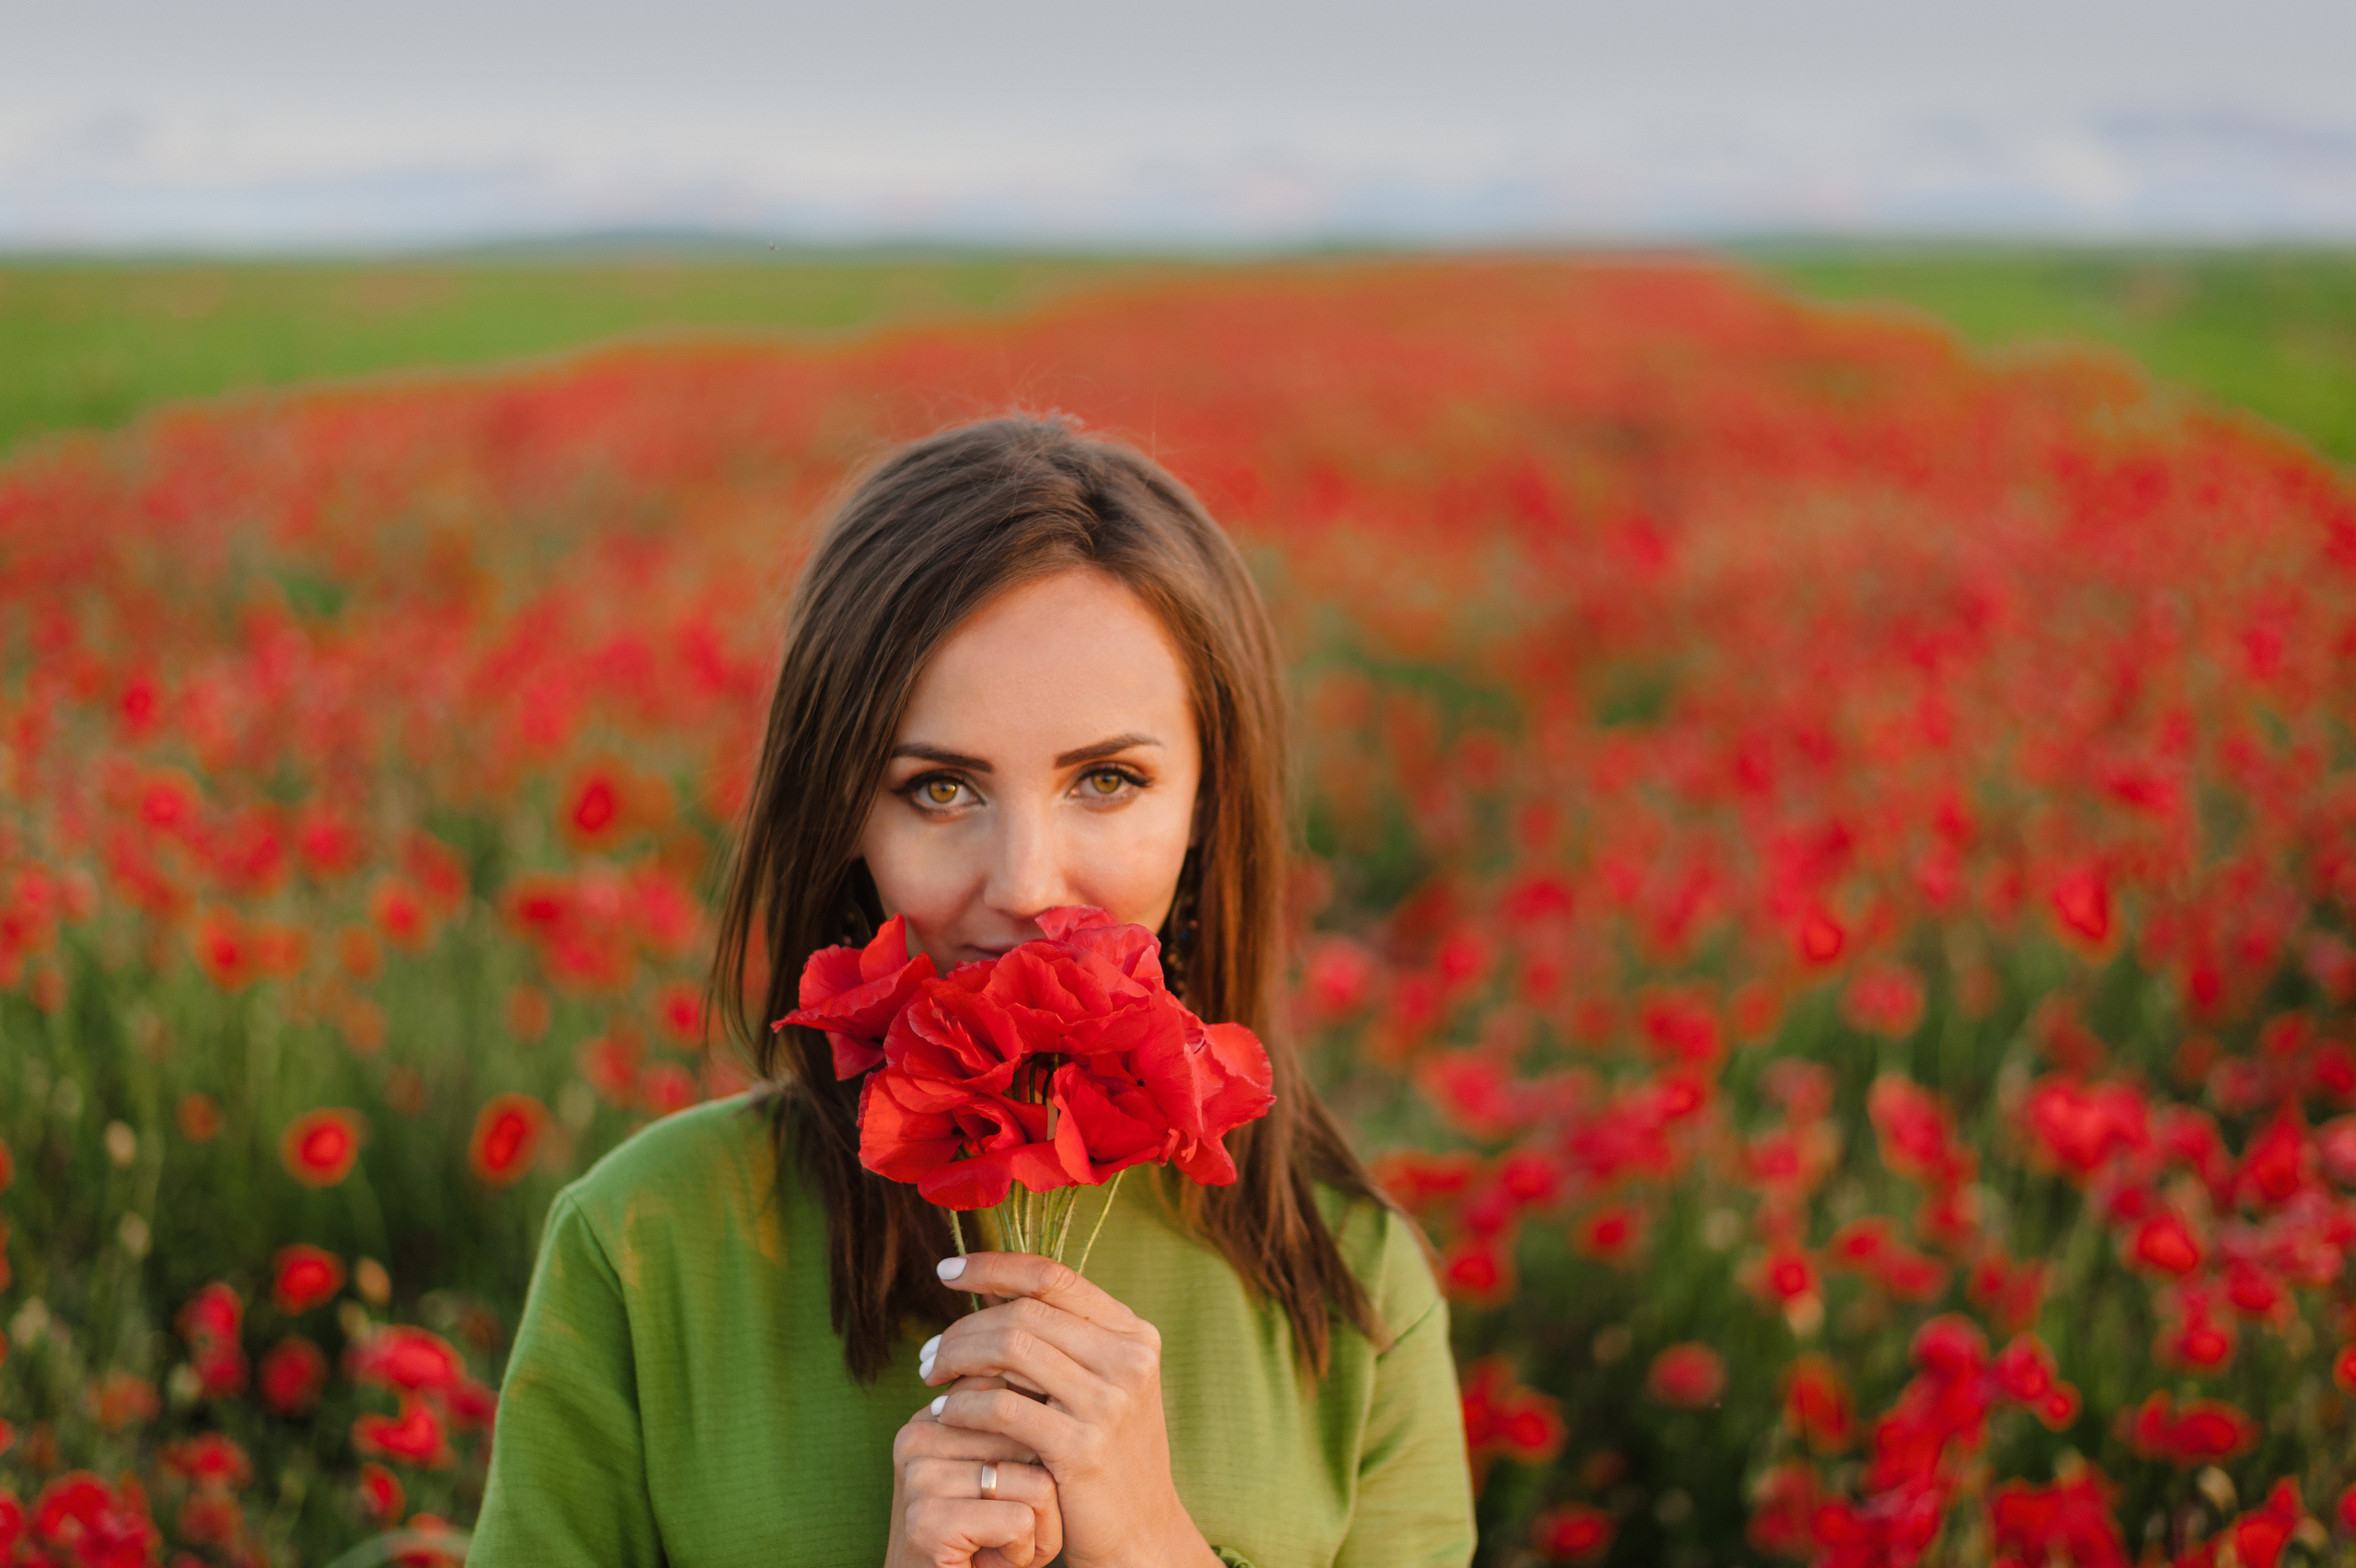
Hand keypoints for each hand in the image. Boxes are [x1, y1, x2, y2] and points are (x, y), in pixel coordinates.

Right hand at [885, 1375, 1063, 1567]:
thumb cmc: (985, 1535)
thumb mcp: (998, 1471)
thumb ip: (1014, 1422)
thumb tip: (1060, 1380)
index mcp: (931, 1416)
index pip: (1011, 1393)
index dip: (1038, 1443)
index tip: (1014, 1484)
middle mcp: (917, 1438)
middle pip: (1031, 1438)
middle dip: (1044, 1488)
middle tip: (1016, 1522)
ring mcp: (919, 1479)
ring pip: (1035, 1481)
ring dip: (1039, 1525)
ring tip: (1008, 1542)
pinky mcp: (929, 1522)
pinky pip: (1020, 1520)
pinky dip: (1026, 1550)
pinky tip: (1000, 1560)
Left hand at [920, 1252, 1220, 1567]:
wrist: (1139, 1533)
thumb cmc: (1105, 1455)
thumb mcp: (1099, 1386)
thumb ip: (1060, 1340)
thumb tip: (990, 1292)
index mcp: (1133, 1334)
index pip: (1052, 1276)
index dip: (993, 1267)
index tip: (947, 1271)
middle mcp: (1128, 1359)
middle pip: (1023, 1312)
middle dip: (963, 1327)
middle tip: (928, 1355)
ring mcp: (1108, 1402)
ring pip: (1010, 1348)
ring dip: (957, 1358)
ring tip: (930, 1379)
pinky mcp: (1081, 1447)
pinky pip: (1002, 1407)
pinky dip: (963, 1406)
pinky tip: (945, 1415)